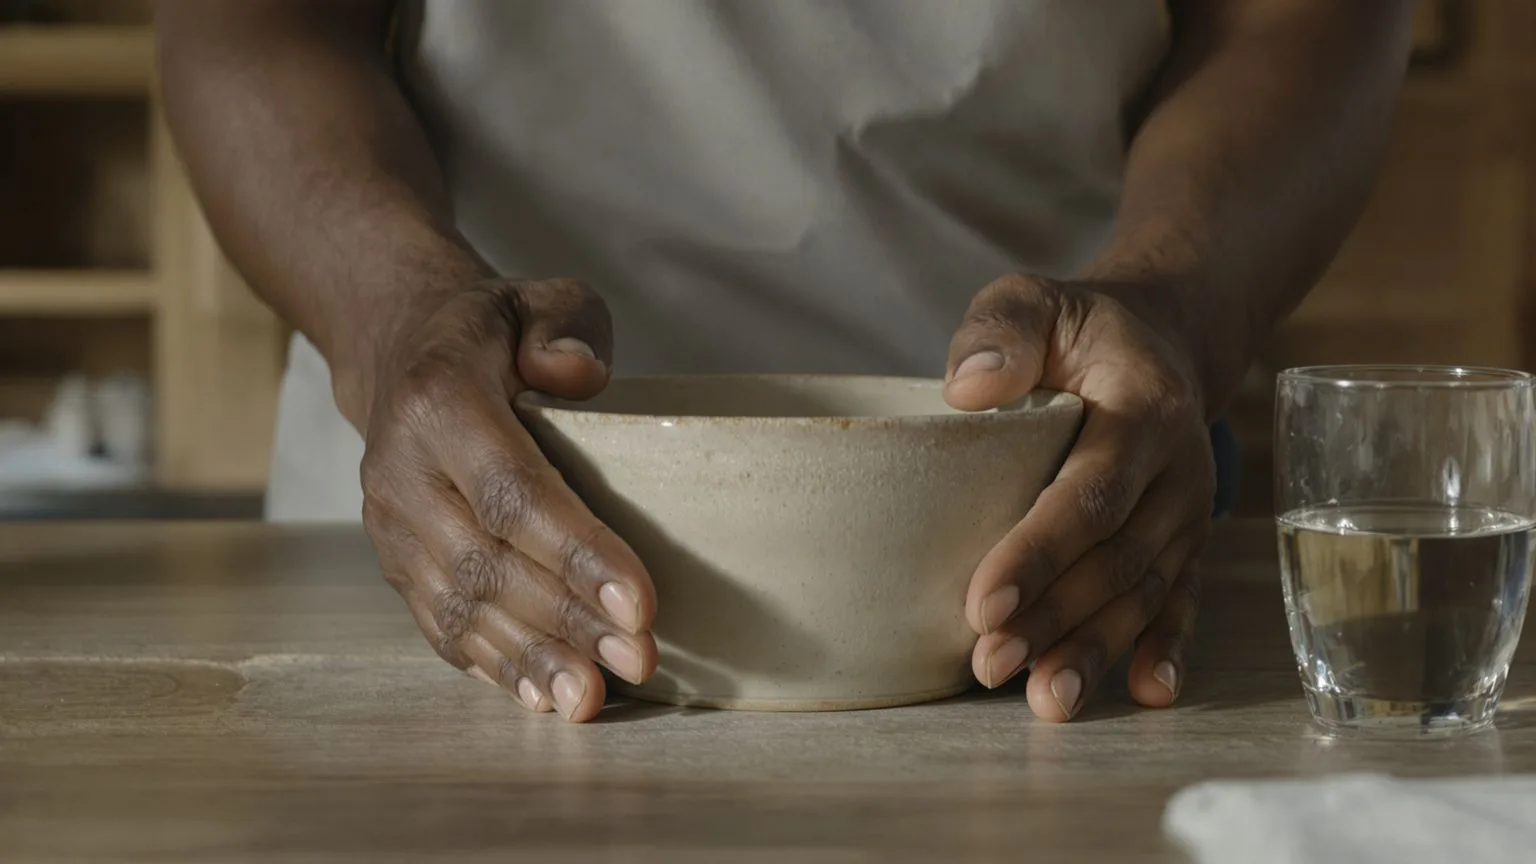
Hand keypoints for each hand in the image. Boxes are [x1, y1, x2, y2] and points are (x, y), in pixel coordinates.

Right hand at [355, 279, 656, 721]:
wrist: (401, 351)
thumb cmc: (492, 330)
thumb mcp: (536, 297)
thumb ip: (564, 325)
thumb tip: (580, 375)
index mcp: (439, 403)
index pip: (511, 491)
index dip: (575, 552)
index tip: (637, 602)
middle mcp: (401, 472)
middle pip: (488, 562)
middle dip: (567, 620)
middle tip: (639, 658)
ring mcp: (392, 527)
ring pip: (461, 608)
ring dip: (532, 659)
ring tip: (593, 699)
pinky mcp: (398, 564)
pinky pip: (443, 627)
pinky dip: (494, 667)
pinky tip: (543, 697)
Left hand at [945, 275, 1213, 721]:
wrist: (1156, 342)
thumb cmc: (1075, 329)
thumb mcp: (1033, 299)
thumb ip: (1002, 329)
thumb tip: (969, 390)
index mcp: (1144, 409)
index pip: (1090, 491)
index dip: (1039, 551)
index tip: (983, 602)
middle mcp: (1177, 471)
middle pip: (1116, 559)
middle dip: (1054, 619)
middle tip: (990, 664)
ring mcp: (1186, 515)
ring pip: (1143, 593)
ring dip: (1095, 649)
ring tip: (1046, 699)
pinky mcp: (1184, 544)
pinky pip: (1181, 601)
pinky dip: (1166, 649)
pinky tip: (1148, 692)